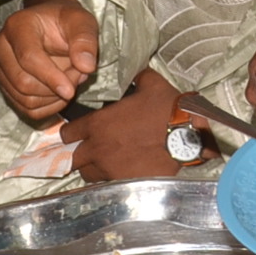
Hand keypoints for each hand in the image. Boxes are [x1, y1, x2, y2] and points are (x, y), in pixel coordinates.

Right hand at [0, 0, 98, 121]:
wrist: (52, 24)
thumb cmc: (65, 21)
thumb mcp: (81, 21)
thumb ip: (85, 40)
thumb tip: (86, 66)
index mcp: (17, 26)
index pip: (28, 58)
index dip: (51, 78)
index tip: (70, 90)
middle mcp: (1, 47)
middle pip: (23, 83)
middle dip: (55, 88)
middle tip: (78, 76)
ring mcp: (0, 68)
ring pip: (25, 99)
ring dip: (54, 98)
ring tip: (70, 80)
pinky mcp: (5, 85)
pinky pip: (26, 109)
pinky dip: (48, 107)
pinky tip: (61, 93)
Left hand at [60, 69, 197, 182]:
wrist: (187, 135)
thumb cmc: (167, 109)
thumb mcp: (151, 84)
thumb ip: (137, 77)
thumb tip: (135, 71)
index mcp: (98, 124)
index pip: (68, 133)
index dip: (70, 133)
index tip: (74, 133)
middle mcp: (98, 148)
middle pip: (72, 158)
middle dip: (77, 154)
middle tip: (87, 151)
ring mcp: (110, 168)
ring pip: (87, 174)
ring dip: (91, 168)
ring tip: (102, 163)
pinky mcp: (124, 182)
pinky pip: (108, 183)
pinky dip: (110, 179)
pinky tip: (119, 172)